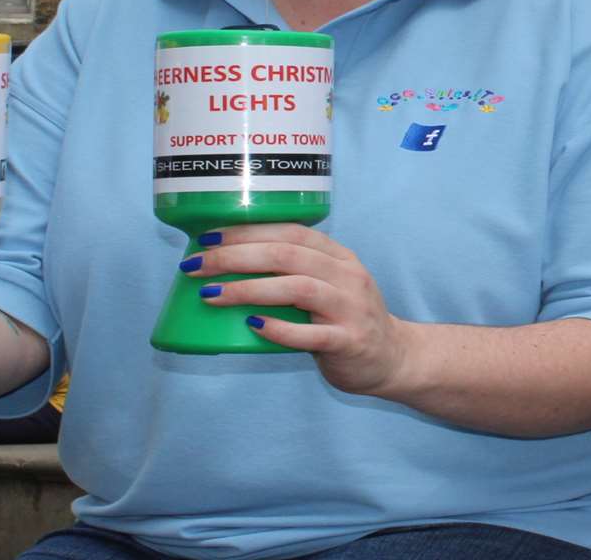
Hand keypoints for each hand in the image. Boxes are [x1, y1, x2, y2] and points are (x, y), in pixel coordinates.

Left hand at [185, 224, 411, 396]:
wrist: (393, 358)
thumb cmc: (345, 320)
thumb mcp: (328, 285)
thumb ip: (293, 274)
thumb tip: (226, 268)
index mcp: (338, 256)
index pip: (290, 231)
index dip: (247, 231)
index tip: (207, 238)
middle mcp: (346, 276)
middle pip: (287, 255)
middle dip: (235, 257)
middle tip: (197, 266)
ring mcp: (350, 308)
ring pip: (297, 288)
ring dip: (249, 289)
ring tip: (212, 294)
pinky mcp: (349, 341)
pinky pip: (311, 334)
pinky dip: (279, 329)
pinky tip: (253, 326)